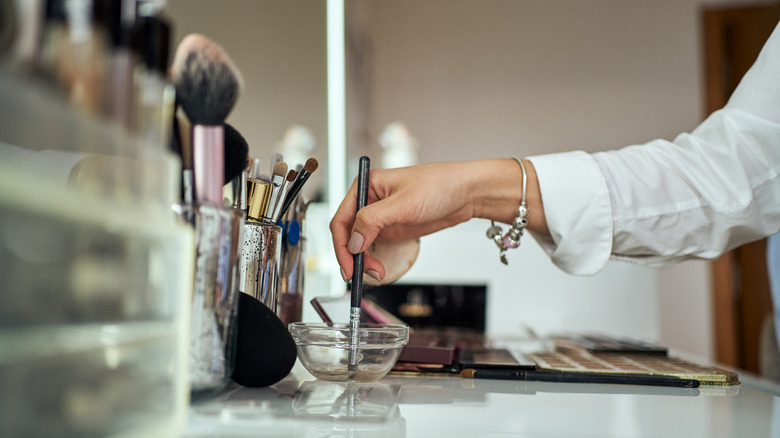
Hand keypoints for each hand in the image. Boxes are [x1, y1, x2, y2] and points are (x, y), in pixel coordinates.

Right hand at [330, 159, 545, 281]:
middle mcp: (370, 201)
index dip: (342, 245)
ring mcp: (380, 216)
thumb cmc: (440, 185)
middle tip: (364, 274)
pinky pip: (375, 247)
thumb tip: (353, 241)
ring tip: (377, 273)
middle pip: (348, 234)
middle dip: (353, 257)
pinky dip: (374, 260)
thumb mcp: (404, 203)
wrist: (467, 193)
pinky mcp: (392, 228)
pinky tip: (380, 268)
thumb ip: (374, 220)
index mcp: (366, 186)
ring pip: (360, 244)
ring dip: (363, 261)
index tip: (349, 265)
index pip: (342, 219)